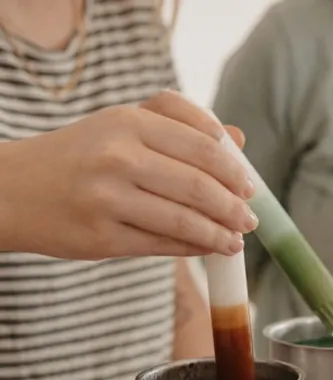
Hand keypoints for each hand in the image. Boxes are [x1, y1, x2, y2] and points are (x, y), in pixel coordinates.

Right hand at [0, 90, 257, 259]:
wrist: (11, 190)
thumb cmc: (81, 155)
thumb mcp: (124, 126)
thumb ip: (180, 127)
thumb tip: (239, 141)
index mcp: (129, 121)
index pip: (202, 145)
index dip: (234, 170)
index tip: (250, 186)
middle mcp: (117, 156)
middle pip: (198, 185)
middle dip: (233, 206)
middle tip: (250, 218)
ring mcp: (107, 198)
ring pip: (183, 219)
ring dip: (219, 234)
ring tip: (236, 239)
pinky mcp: (100, 237)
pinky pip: (161, 245)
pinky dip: (192, 248)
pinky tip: (208, 247)